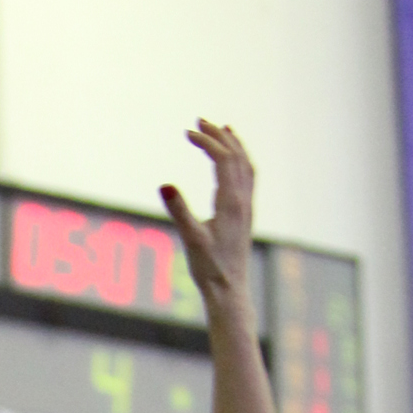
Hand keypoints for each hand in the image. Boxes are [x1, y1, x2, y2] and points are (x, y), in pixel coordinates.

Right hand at [160, 122, 255, 312]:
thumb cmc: (209, 269)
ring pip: (245, 164)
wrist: (229, 290)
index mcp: (231, 202)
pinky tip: (232, 161)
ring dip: (233, 144)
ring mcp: (247, 206)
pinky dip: (240, 160)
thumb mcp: (190, 239)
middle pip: (236, 155)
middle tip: (199, 121)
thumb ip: (178, 210)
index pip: (223, 159)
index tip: (188, 132)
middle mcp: (243, 200)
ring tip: (221, 129)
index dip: (206, 141)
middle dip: (219, 135)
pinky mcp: (245, 214)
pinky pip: (248, 177)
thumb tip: (165, 184)